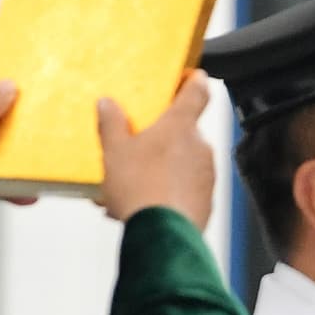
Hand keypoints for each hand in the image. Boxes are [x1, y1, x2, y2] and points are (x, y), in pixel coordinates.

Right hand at [96, 72, 220, 229]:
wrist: (160, 236)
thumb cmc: (140, 190)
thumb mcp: (114, 151)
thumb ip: (111, 123)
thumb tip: (107, 104)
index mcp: (180, 125)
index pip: (198, 90)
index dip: (195, 80)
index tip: (191, 77)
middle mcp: (201, 146)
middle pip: (185, 131)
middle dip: (163, 137)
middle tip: (138, 145)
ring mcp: (207, 175)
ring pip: (184, 163)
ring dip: (162, 168)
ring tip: (132, 183)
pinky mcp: (206, 202)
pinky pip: (186, 190)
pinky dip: (168, 193)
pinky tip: (143, 203)